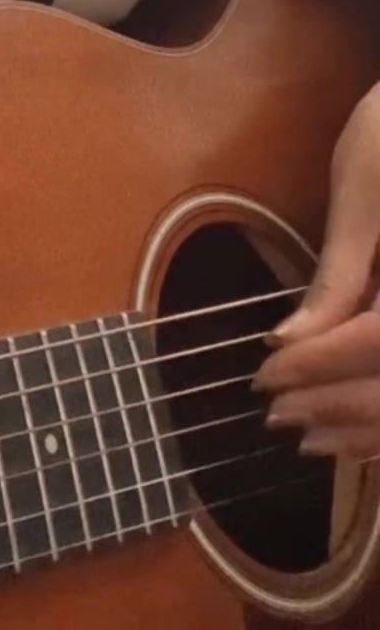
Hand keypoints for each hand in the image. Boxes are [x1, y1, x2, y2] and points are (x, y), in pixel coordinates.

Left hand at [253, 82, 379, 459]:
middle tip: (277, 415)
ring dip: (369, 429)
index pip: (378, 345)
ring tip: (311, 436)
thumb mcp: (365, 197)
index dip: (320, 369)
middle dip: (338, 407)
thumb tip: (287, 344)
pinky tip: (358, 434)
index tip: (265, 377)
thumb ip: (338, 277)